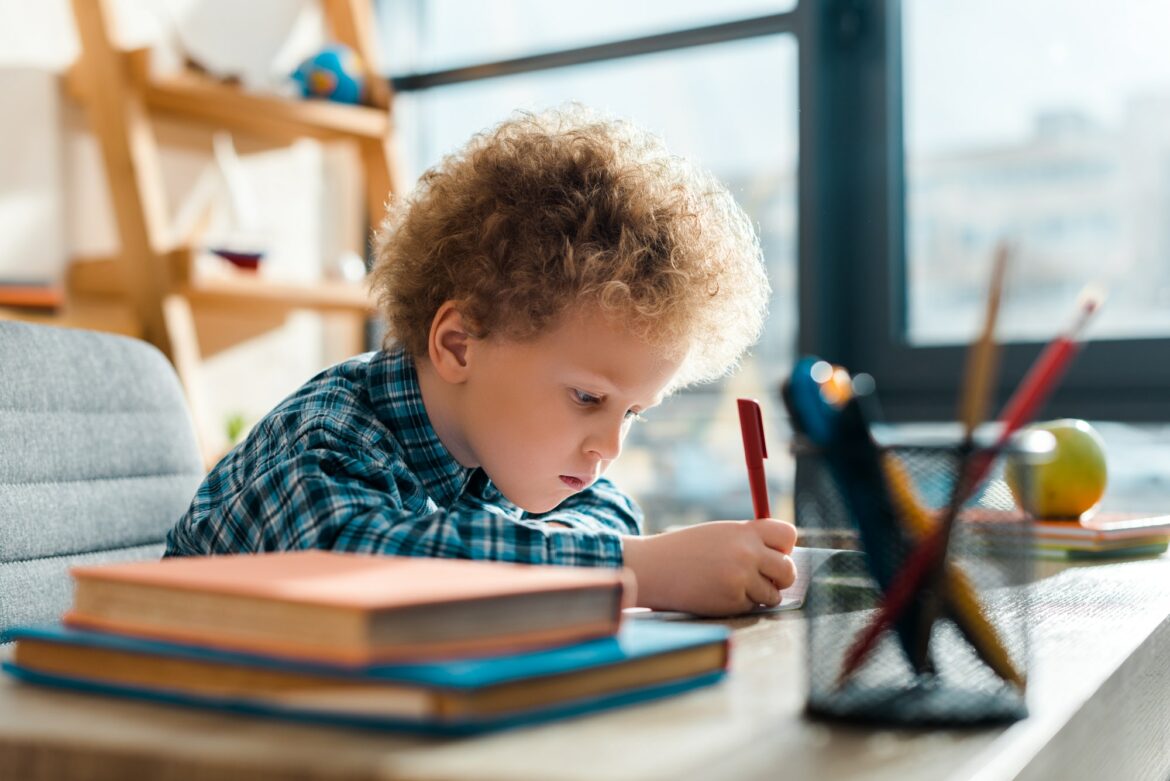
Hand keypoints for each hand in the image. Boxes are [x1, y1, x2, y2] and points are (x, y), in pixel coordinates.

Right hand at [621, 519, 796, 616]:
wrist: (653, 568)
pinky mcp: (732, 601)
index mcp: (744, 531)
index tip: (773, 554)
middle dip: (781, 578)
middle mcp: (747, 553)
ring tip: (734, 586)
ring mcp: (741, 579)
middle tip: (766, 579)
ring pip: (773, 594)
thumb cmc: (685, 550)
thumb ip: (749, 541)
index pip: (788, 535)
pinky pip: (752, 606)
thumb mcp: (719, 534)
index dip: (784, 547)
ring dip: (760, 594)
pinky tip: (719, 594)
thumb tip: (782, 558)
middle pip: (788, 570)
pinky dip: (741, 604)